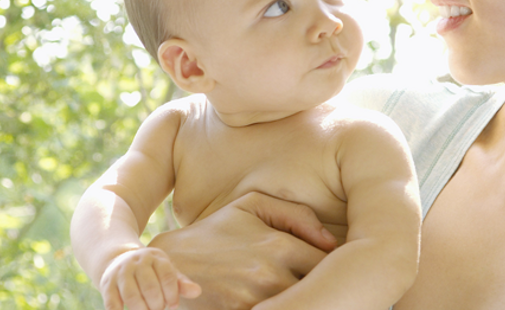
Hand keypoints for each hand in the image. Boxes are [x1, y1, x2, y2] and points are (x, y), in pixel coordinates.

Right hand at [100, 247, 200, 309]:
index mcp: (155, 257)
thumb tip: (197, 291)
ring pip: (132, 297)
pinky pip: (113, 303)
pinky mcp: (107, 284)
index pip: (167, 276)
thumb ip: (180, 282)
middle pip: (150, 288)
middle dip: (157, 305)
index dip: (172, 295)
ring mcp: (121, 272)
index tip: (173, 305)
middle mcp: (137, 261)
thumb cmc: (150, 270)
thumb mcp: (166, 270)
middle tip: (159, 309)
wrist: (118, 259)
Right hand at [149, 192, 336, 309]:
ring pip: (301, 303)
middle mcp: (270, 275)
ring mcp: (255, 301)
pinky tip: (283, 298)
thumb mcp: (251, 206)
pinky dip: (285, 305)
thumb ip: (295, 214)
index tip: (335, 266)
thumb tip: (330, 241)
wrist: (170, 265)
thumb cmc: (215, 232)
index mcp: (277, 244)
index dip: (334, 266)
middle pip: (319, 287)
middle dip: (324, 284)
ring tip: (306, 289)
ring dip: (306, 297)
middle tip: (326, 281)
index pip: (328, 262)